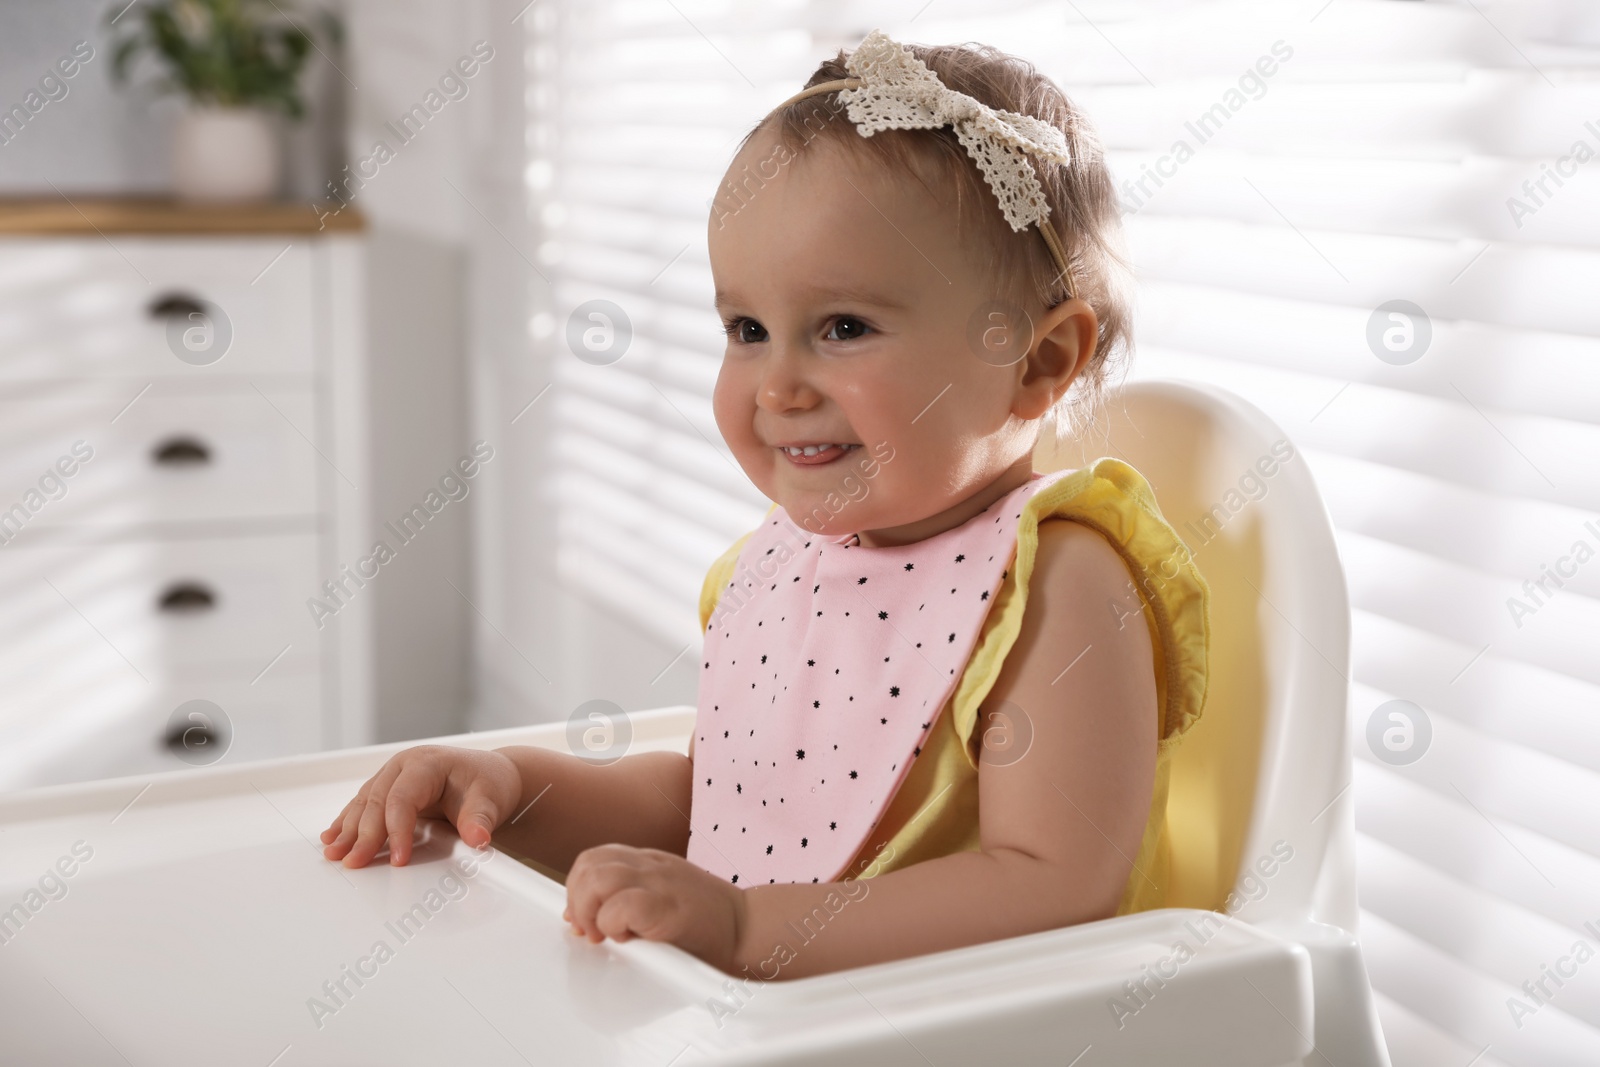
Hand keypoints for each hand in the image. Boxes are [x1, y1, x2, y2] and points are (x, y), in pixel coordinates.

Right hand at [320, 745, 522, 867]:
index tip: (399, 858)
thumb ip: (481, 820)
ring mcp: (394, 775)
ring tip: (335, 854)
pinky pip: (363, 804)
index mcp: (427, 763)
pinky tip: (332, 837)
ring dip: (347, 829)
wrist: (492, 775)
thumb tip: (478, 839)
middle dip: (364, 834)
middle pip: (377, 801)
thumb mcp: (491, 801)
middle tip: (355, 862)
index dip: (397, 830)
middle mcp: (405, 765)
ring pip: (364, 802)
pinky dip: (347, 822)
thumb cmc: (489, 784)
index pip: (403, 798)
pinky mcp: (389, 788)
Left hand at [562, 844, 744, 973]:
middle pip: (589, 864)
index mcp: (650, 861)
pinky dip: (613, 924)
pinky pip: (622, 906)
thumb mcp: (665, 897)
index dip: (577, 888)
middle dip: (578, 900)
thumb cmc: (710, 923)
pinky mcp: (669, 908)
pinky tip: (628, 938)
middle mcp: (652, 866)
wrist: (751, 930)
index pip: (595, 857)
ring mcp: (662, 883)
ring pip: (598, 879)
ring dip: (591, 912)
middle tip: (591, 931)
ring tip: (607, 934)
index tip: (581, 918)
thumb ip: (628, 898)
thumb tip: (583, 918)